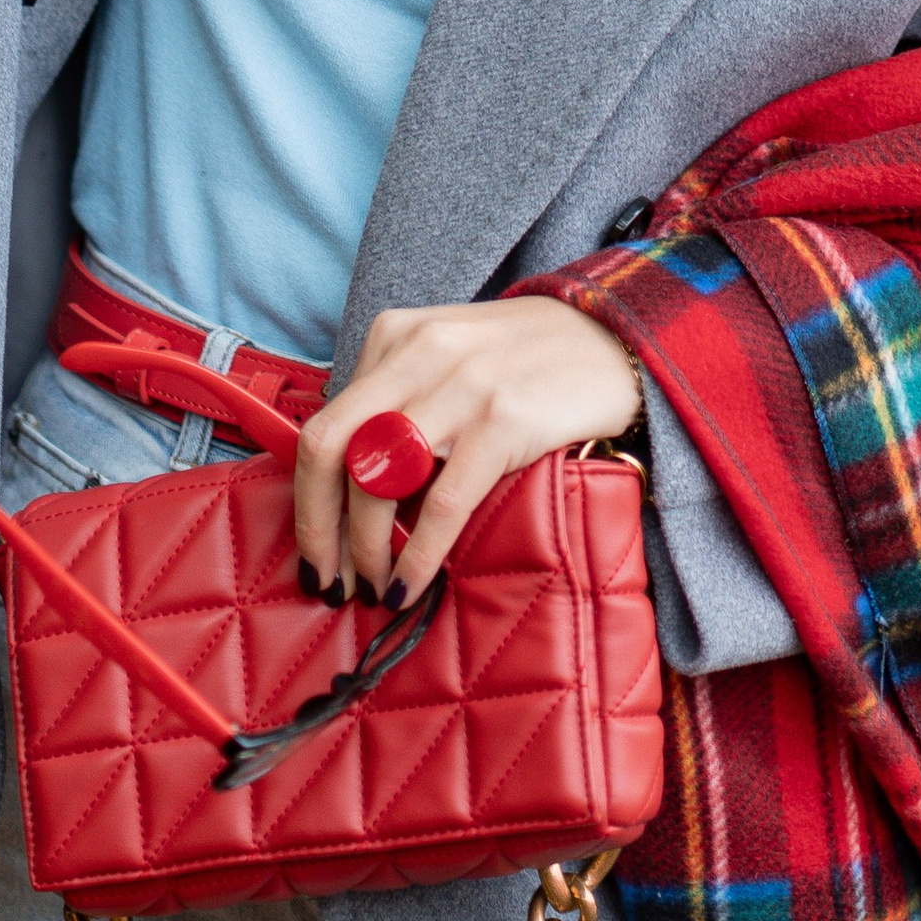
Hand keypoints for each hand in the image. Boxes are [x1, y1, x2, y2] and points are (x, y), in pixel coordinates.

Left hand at [293, 297, 645, 607]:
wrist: (613, 339)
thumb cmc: (523, 363)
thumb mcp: (445, 358)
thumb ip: (397, 399)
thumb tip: (346, 485)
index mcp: (395, 336)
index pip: (323, 424)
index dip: (307, 497)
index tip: (314, 549)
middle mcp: (420, 352)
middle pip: (332, 447)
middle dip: (318, 525)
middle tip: (328, 578)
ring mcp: (462, 385)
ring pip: (379, 479)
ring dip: (366, 548)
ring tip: (374, 585)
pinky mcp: (505, 419)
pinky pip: (443, 502)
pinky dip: (418, 554)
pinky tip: (410, 583)